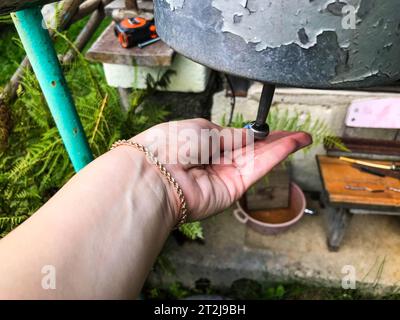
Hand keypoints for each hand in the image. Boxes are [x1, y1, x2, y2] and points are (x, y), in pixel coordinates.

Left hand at [133, 118, 311, 221]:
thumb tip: (248, 135)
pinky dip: (274, 157)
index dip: (253, 133)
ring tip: (301, 137)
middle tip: (296, 134)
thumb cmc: (170, 146)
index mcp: (201, 142)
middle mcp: (213, 160)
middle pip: (250, 150)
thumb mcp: (202, 130)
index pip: (233, 137)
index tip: (271, 128)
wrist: (156, 173)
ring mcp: (223, 175)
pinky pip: (256, 169)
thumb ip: (229, 134)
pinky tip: (290, 145)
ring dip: (280, 148)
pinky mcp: (231, 189)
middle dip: (273, 141)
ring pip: (257, 159)